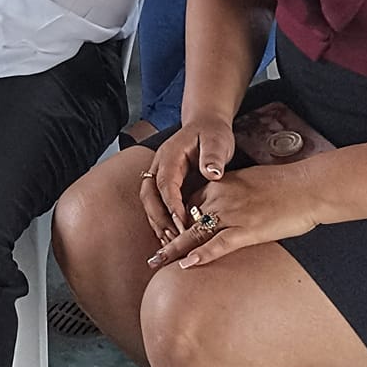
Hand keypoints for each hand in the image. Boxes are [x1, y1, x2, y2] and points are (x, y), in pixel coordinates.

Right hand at [143, 115, 236, 241]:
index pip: (165, 183)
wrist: (206, 124)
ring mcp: (159, 175)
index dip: (172, 205)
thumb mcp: (217, 141)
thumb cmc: (212, 133)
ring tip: (171, 243)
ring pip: (150, 202)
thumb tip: (211, 173)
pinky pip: (157, 205)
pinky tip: (172, 237)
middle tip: (173, 239)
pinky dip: (162, 221)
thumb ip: (213, 156)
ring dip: (158, 223)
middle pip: (150, 195)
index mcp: (170, 155)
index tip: (181, 224)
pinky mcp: (165, 184)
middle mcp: (159, 166)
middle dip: (159, 219)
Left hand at [148, 162, 322, 269]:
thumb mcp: (250, 181)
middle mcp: (220, 198)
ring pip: (195, 233)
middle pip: (185, 219)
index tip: (163, 235)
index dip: (175, 221)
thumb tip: (227, 206)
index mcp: (220, 184)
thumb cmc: (284, 185)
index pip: (188, 203)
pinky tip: (187, 264)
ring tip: (156, 263)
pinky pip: (219, 244)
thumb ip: (233, 192)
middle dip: (167, 237)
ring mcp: (232, 214)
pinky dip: (202, 254)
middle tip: (151, 256)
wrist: (307, 186)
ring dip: (174, 249)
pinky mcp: (248, 230)